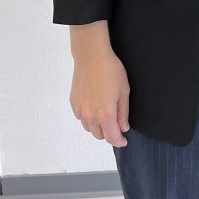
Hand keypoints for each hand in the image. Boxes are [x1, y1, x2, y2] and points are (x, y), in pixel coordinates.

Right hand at [69, 23, 129, 146]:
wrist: (91, 57)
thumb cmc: (111, 70)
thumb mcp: (124, 91)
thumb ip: (123, 113)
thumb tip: (123, 128)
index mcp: (105, 114)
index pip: (112, 137)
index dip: (119, 141)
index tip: (124, 141)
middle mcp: (90, 116)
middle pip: (100, 135)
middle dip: (109, 132)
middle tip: (116, 122)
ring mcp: (80, 111)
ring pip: (90, 128)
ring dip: (98, 126)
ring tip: (105, 111)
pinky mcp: (73, 104)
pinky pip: (82, 118)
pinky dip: (89, 117)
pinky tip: (95, 104)